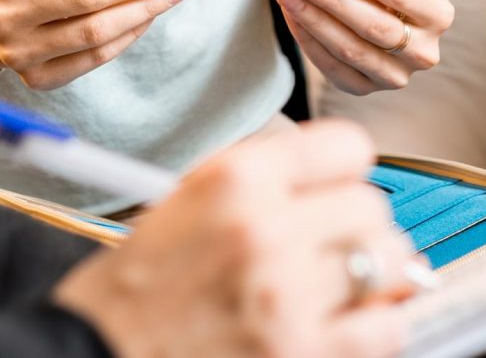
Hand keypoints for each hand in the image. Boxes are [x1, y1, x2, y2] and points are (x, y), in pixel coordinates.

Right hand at [52, 118, 414, 357]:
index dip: (345, 170)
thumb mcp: (186, 202)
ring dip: (372, 275)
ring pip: (389, 264)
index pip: (348, 148)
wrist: (96, 354)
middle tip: (330, 246)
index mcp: (236, 180)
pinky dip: (376, 327)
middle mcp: (267, 231)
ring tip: (342, 287)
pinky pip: (387, 328)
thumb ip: (265, 184)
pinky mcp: (303, 353)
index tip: (338, 187)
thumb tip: (341, 185)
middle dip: (357, 227)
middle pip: (373, 208)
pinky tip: (344, 326)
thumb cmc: (135, 291)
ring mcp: (288, 298)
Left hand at [276, 0, 453, 94]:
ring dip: (313, 18)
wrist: (386, 20)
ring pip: (350, 48)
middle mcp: (423, 51)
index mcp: (437, 14)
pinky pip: (333, 67)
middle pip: (373, 25)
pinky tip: (292, 15)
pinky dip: (308, 39)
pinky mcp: (366, 90)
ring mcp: (396, 76)